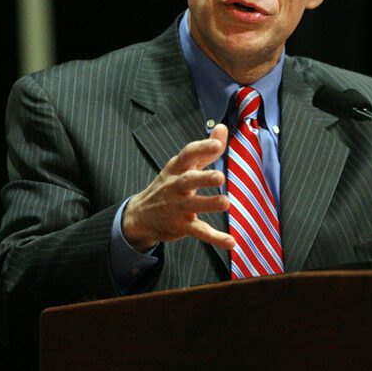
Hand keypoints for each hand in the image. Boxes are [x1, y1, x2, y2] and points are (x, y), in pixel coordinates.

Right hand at [122, 124, 235, 251]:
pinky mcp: (181, 226)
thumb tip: (222, 128)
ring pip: (193, 206)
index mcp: (177, 168)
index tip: (217, 144)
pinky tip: (231, 242)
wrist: (140, 215)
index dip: (202, 148)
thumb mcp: (183, 165)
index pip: (188, 155)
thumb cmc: (169, 185)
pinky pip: (199, 232)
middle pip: (188, 180)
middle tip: (219, 177)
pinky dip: (215, 238)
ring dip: (209, 205)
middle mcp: (175, 186)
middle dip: (203, 178)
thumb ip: (205, 149)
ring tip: (226, 203)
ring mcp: (177, 207)